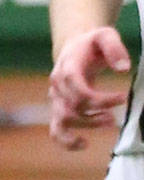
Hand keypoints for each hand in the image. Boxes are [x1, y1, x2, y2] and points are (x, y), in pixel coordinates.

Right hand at [48, 25, 131, 149]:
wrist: (75, 48)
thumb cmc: (92, 44)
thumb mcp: (105, 36)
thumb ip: (114, 48)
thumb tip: (124, 68)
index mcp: (67, 66)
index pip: (78, 89)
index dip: (100, 99)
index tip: (121, 97)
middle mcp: (57, 84)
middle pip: (72, 107)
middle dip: (96, 115)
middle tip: (116, 116)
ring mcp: (55, 98)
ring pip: (64, 120)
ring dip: (87, 126)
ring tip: (109, 122)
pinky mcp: (58, 109)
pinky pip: (55, 131)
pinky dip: (66, 141)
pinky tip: (84, 144)